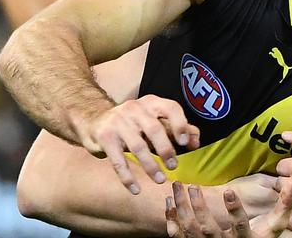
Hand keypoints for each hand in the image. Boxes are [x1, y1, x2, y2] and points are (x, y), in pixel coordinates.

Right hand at [81, 94, 199, 193]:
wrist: (95, 121)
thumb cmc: (133, 123)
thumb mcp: (154, 121)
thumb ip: (176, 129)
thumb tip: (196, 142)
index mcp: (152, 102)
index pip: (170, 108)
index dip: (180, 124)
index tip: (185, 143)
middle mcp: (135, 108)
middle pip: (155, 129)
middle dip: (166, 150)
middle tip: (174, 166)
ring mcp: (118, 122)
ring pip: (138, 146)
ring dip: (150, 166)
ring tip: (160, 180)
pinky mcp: (105, 137)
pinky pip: (118, 160)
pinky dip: (127, 177)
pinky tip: (135, 189)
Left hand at [166, 180, 291, 237]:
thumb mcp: (273, 229)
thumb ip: (284, 206)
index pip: (240, 225)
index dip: (234, 210)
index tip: (228, 191)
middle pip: (207, 227)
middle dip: (198, 206)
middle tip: (192, 186)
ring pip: (189, 230)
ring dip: (181, 207)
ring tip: (177, 187)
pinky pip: (178, 236)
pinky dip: (172, 220)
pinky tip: (169, 203)